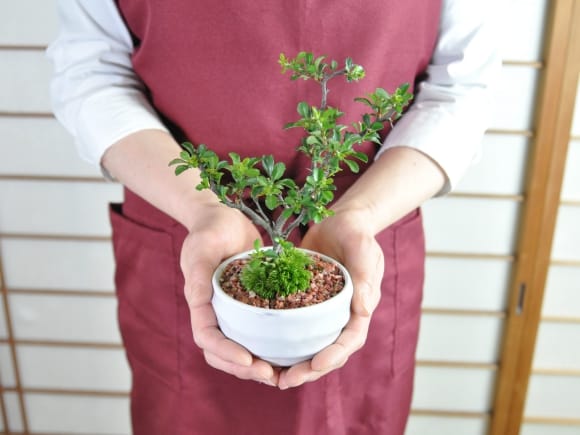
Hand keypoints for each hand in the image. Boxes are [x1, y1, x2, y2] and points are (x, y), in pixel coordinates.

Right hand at [180, 204, 278, 385]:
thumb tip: (197, 302)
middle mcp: (216, 312)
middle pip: (223, 353)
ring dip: (258, 365)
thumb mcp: (203, 246)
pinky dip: (271, 346)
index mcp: (200, 303)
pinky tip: (292, 351)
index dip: (226, 353)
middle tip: (272, 376)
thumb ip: (198, 272)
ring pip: (241, 347)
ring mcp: (233, 311)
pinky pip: (258, 332)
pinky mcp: (251, 305)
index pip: (208, 338)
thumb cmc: (210, 229)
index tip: (249, 361)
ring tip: (283, 374)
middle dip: (245, 369)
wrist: (224, 218)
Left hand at [277, 208, 383, 388]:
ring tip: (271, 375)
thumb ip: (365, 276)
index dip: (333, 355)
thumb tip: (365, 310)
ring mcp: (323, 311)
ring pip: (310, 345)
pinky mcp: (305, 302)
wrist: (341, 220)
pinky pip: (295, 327)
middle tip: (284, 381)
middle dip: (309, 370)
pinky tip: (261, 348)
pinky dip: (283, 341)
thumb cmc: (356, 233)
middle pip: (328, 351)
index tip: (314, 364)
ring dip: (294, 363)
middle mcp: (342, 315)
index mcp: (359, 308)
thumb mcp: (363, 248)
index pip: (349, 340)